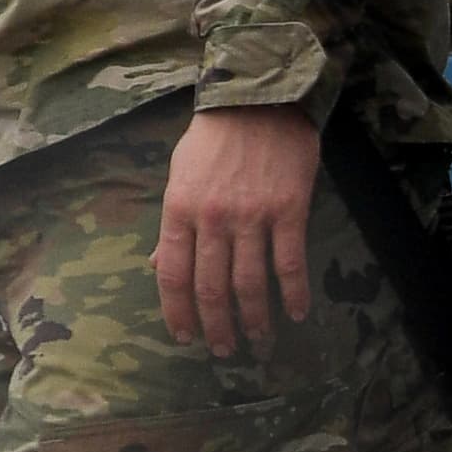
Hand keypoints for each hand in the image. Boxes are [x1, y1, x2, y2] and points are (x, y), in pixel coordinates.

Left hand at [157, 104, 320, 356]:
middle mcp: (211, 219)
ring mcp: (251, 216)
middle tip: (224, 351)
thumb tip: (156, 266)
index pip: (172, 275)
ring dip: (255, 319)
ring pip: (249, 282)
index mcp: (177, 211)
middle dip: (216, 326)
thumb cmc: (212, 139)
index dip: (177, 311)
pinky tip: (295, 314)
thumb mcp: (177, 177)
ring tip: (259, 342)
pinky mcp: (289, 209)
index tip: (183, 337)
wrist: (258, 101)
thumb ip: (171, 226)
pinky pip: (289, 262)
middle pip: (210, 287)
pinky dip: (292, 293)